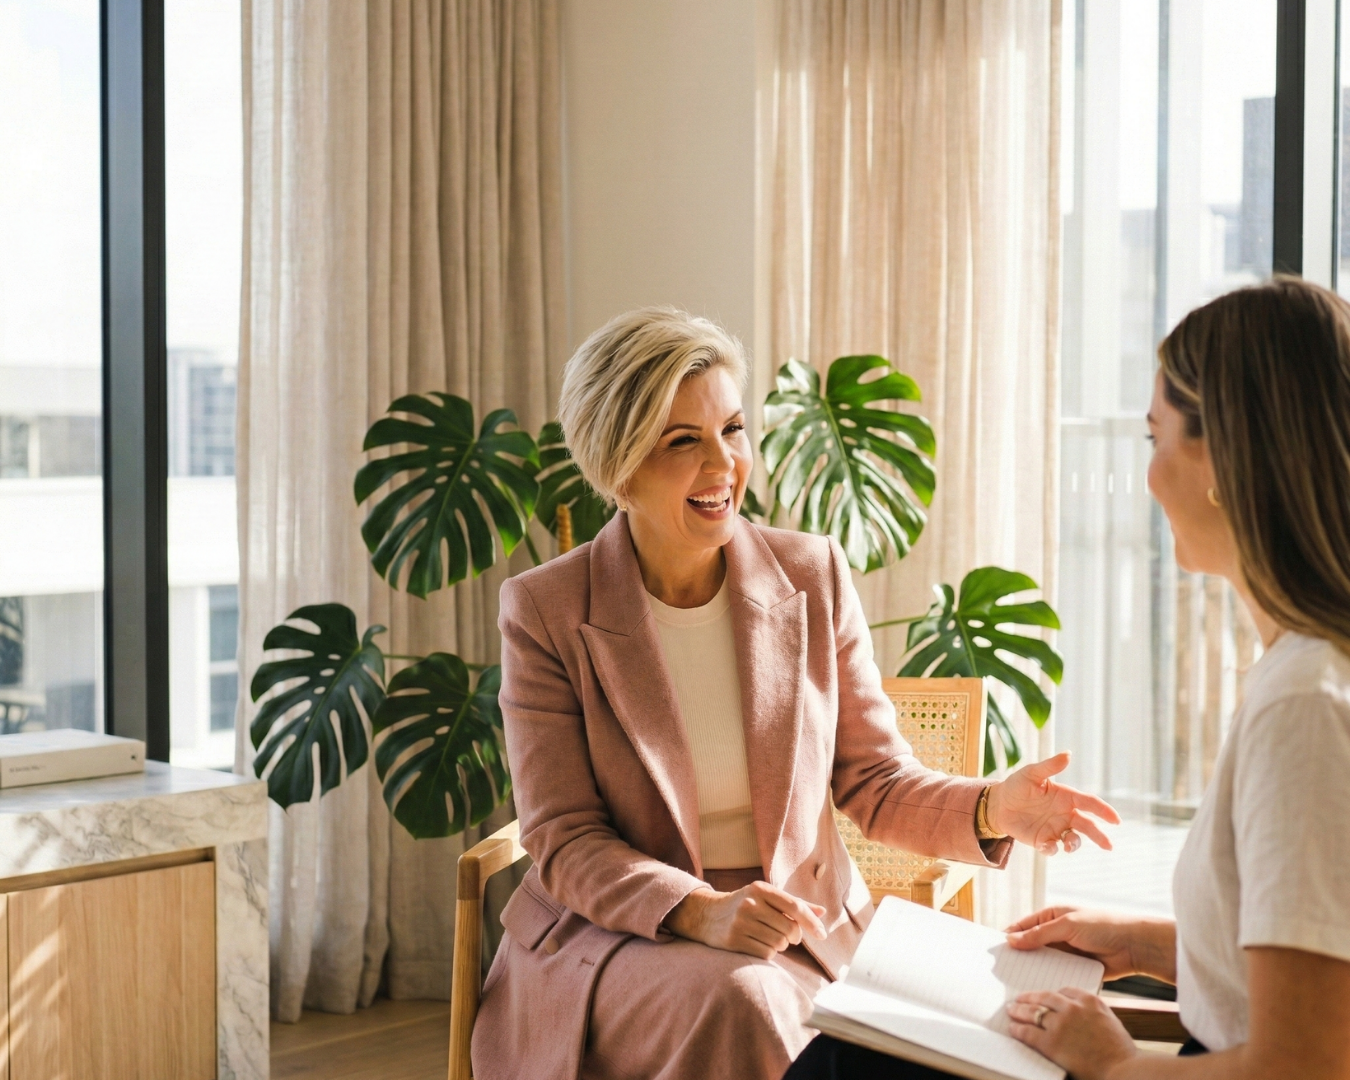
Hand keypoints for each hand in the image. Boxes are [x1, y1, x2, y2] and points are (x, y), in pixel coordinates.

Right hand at [664, 881, 826, 959]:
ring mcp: (741, 922)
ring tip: (769, 937)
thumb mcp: (766, 897)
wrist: (707, 915)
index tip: (822, 935)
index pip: (794, 906)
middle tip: (790, 937)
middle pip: (790, 929)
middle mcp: (750, 904)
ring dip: (781, 945)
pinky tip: (759, 944)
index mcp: (760, 889)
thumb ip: (794, 904)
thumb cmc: (745, 905)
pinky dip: (769, 952)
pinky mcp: (734, 940)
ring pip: (779, 943)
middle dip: (795, 937)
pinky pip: (766, 953)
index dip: (811, 922)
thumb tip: (822, 912)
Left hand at [986, 752, 1119, 854]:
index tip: (1115, 820)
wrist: (998, 803)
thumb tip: (1068, 754)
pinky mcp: (1043, 840)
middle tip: (1109, 846)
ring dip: (1075, 844)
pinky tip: (1045, 845)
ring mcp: (1055, 828)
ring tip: (1069, 845)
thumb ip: (1049, 766)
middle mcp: (1065, 814)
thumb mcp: (1031, 773)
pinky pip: (1052, 848)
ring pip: (1073, 840)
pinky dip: (1052, 849)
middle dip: (1099, 836)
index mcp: (1066, 797)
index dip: (1104, 811)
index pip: (1089, 803)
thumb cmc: (1017, 785)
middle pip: (1088, 826)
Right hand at [1006, 906, 1162, 980]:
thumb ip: (1039, 934)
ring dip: (1033, 970)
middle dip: (1018, 956)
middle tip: (999, 971)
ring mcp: (1066, 952)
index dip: (1008, 936)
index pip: (1023, 926)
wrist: (1135, 946)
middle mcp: (1056, 933)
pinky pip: (1057, 974)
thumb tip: (1011, 939)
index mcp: (1052, 916)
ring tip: (1014, 983)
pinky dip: (1048, 980)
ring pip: (1042, 962)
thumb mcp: (1067, 925)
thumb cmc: (1103, 926)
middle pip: (1030, 945)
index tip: (993, 951)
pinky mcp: (1075, 968)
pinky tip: (1038, 989)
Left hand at [1006, 988, 1135, 1079]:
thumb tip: (1082, 1018)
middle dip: (1029, 998)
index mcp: (1090, 1001)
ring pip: (1033, 1012)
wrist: (1123, 1070)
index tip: (1044, 997)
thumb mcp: (1110, 1023)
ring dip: (1019, 1010)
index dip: (1051, 994)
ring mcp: (1060, 1024)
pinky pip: (1029, 1032)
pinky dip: (1018, 1029)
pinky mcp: (1051, 1042)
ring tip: (1011, 1010)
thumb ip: (1094, 1016)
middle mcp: (1073, 1008)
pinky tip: (1013, 1028)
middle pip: (1044, 998)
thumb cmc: (1121, 1053)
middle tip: (1019, 999)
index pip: (1065, 991)